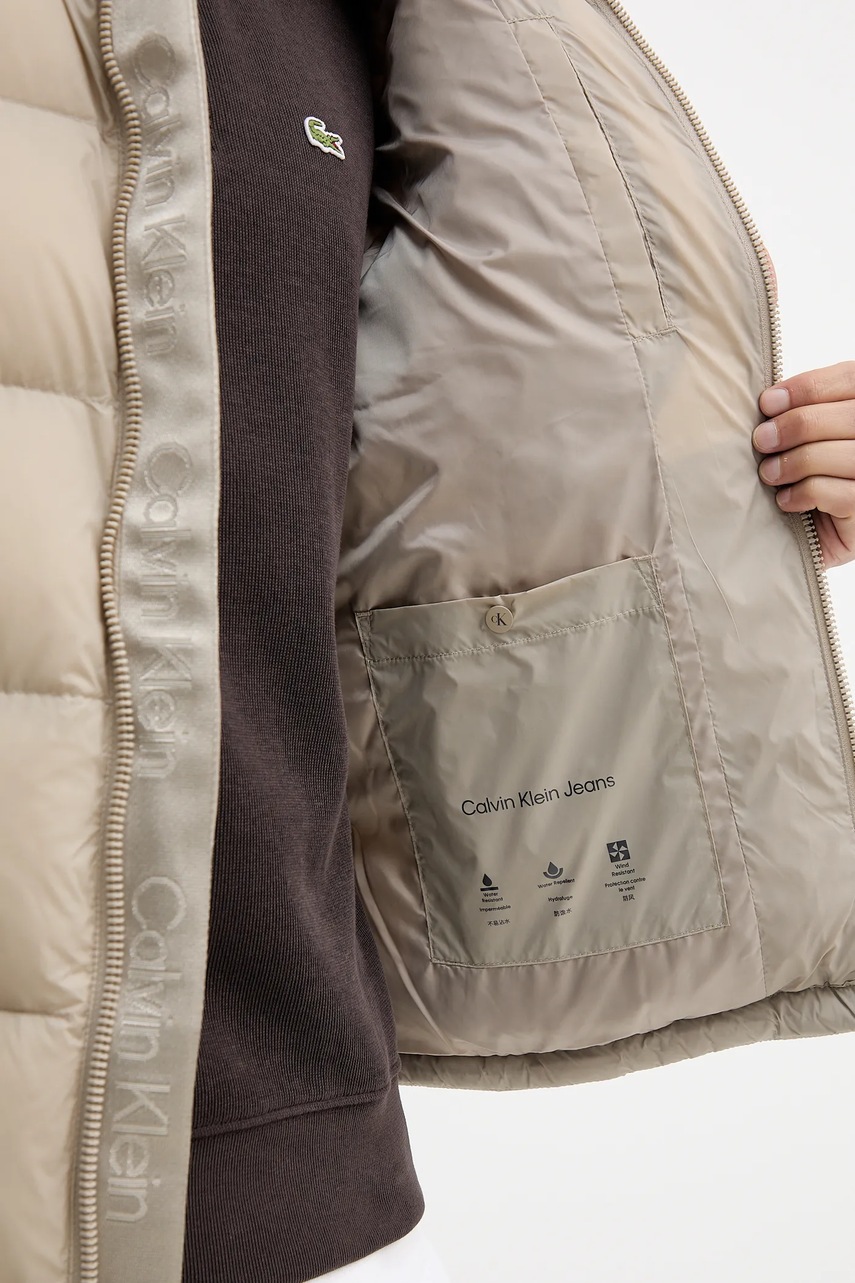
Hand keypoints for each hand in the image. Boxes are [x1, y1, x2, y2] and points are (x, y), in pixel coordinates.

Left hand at [755, 360, 854, 568]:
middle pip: (844, 417)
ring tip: (769, 474)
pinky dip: (801, 494)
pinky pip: (831, 493)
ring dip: (791, 463)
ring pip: (833, 455)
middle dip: (794, 426)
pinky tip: (787, 500)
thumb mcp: (810, 435)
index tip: (768, 403)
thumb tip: (770, 401)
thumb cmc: (812, 475)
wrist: (821, 532)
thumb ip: (803, 411)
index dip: (806, 388)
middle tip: (762, 440)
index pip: (848, 380)